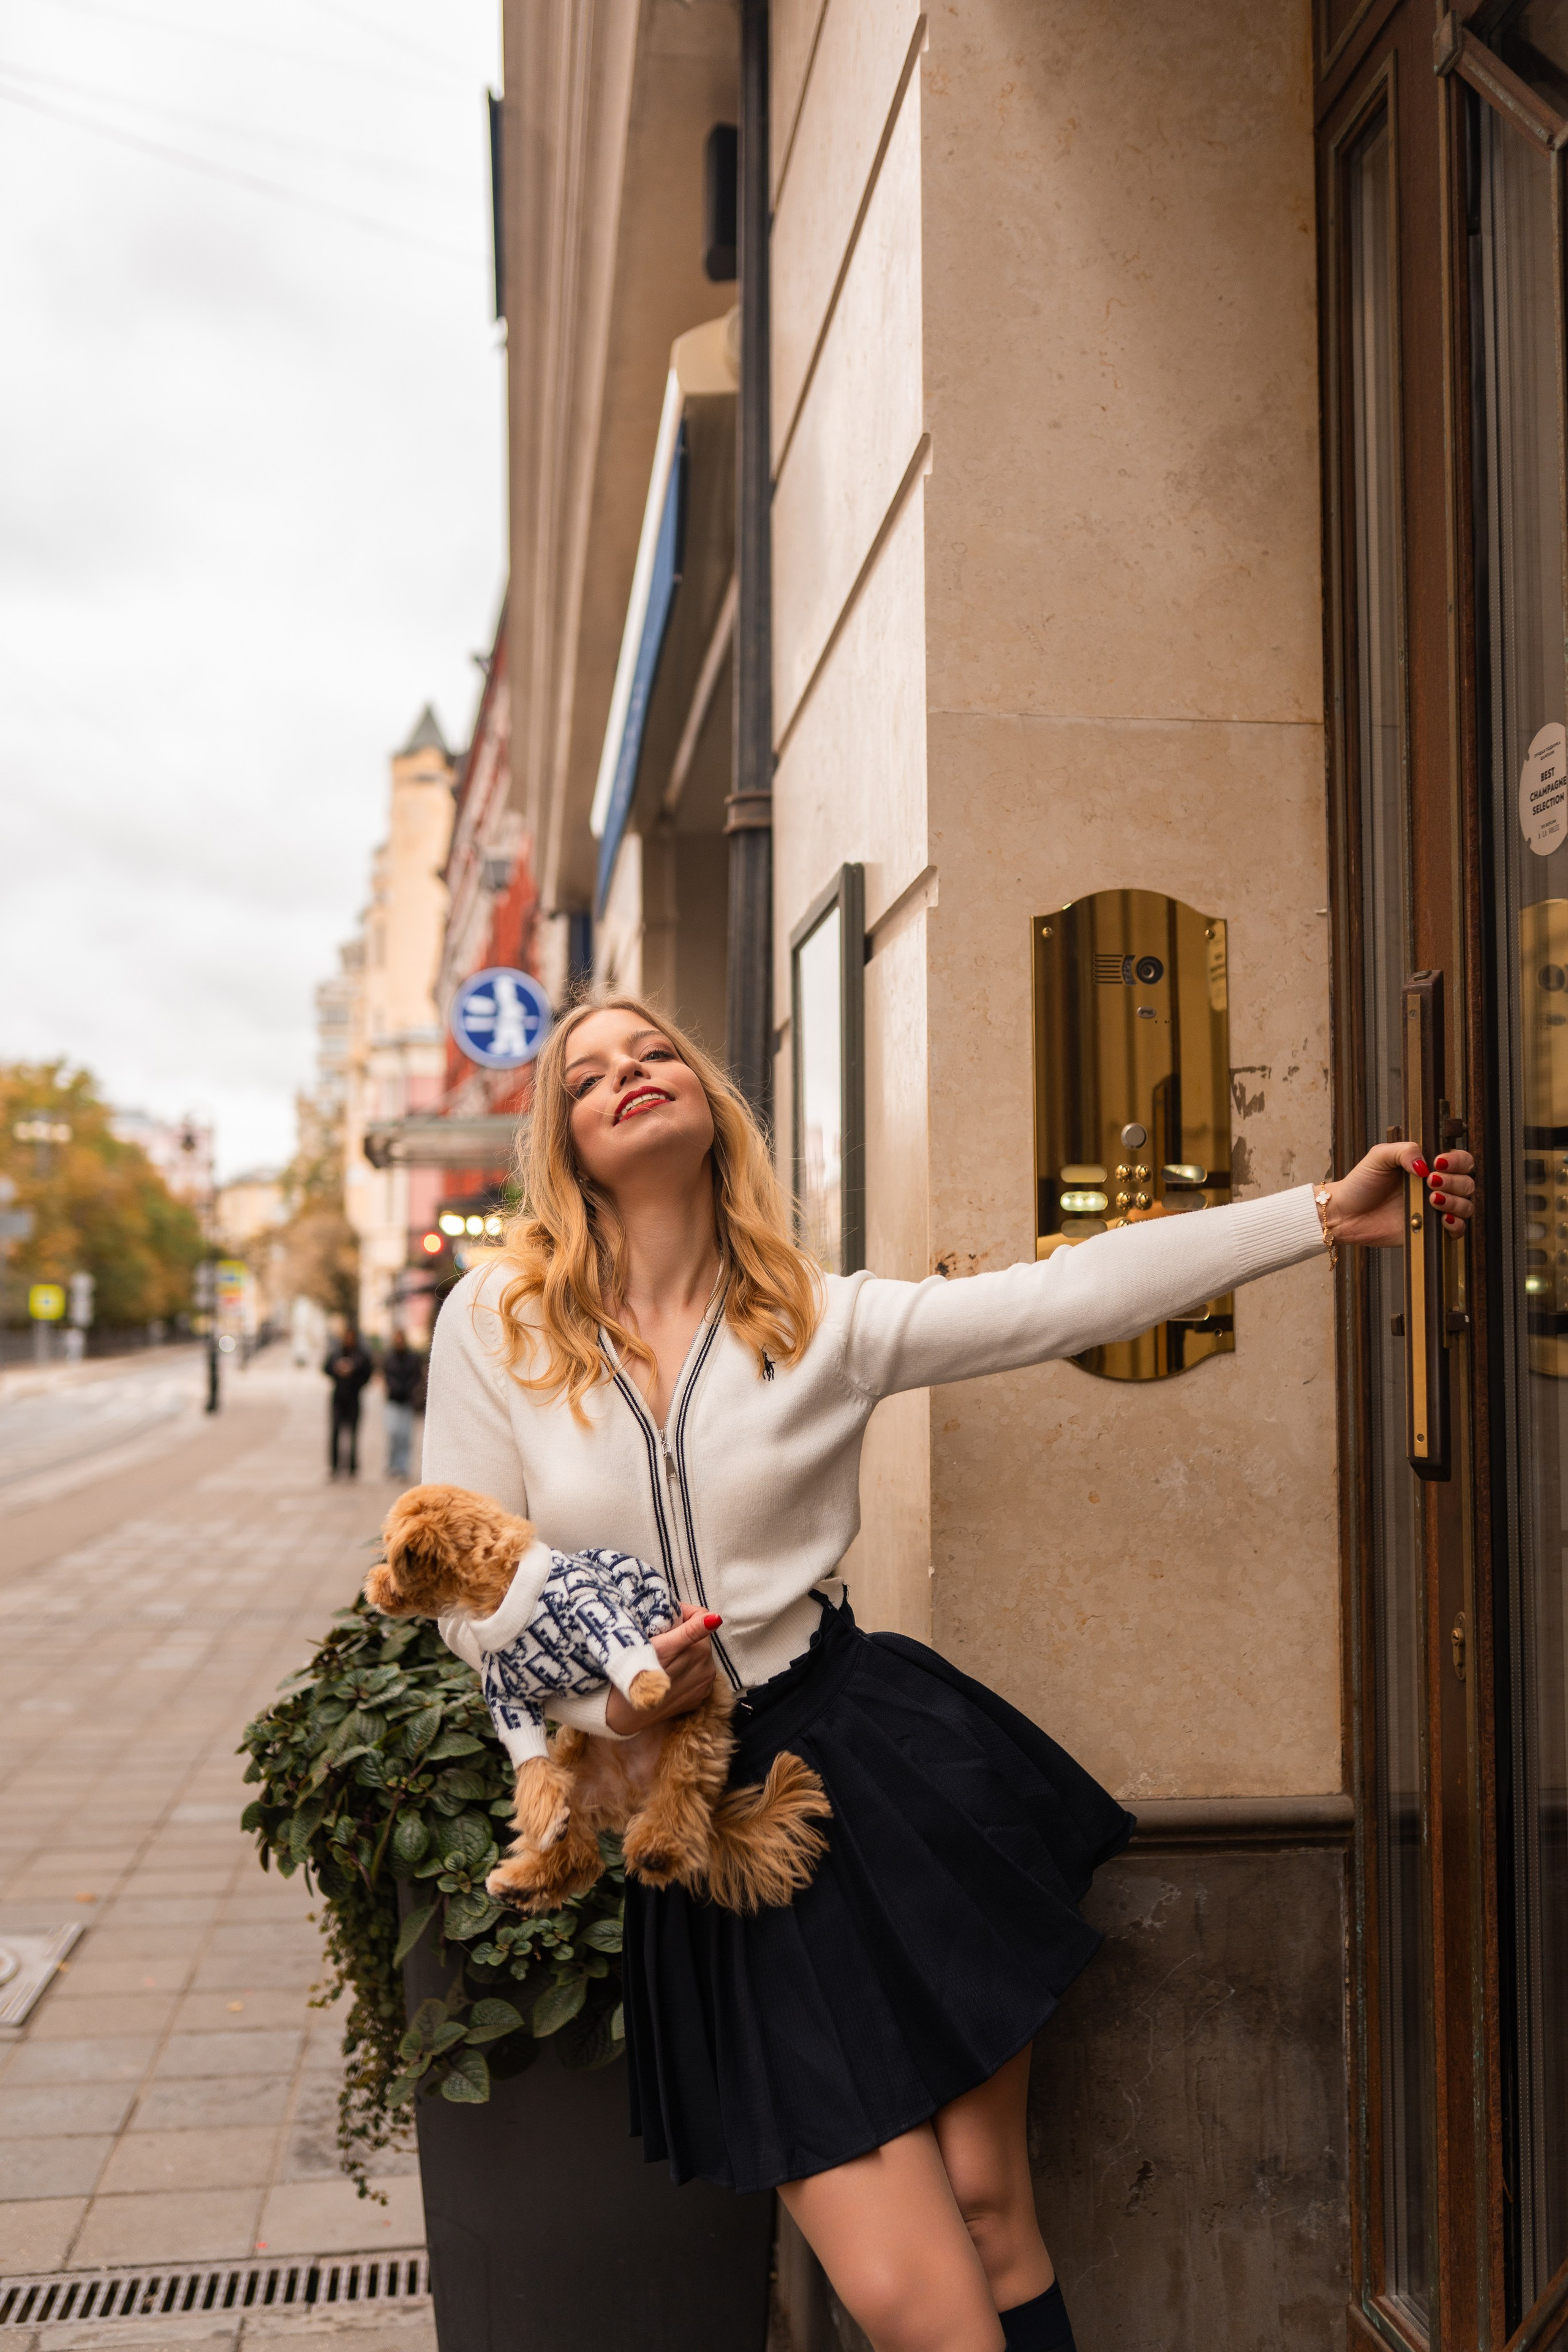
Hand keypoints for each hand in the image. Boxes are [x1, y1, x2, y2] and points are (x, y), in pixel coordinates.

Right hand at [604, 1605, 719, 1733]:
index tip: (667, 1618)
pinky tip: (669, 1676)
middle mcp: (708, 1667)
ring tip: (664, 1660)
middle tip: (660, 1640)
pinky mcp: (699, 1698)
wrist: (627, 1712)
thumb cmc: (638, 1672)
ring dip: (686, 1654)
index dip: (683, 1613)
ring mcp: (704, 1685)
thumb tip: (716, 1618)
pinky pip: (697, 1676)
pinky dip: (687, 1672)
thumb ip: (691, 1630)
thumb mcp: (660, 1645)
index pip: (701, 1617)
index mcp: (700, 1650)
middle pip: (699, 1639)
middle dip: (684, 1635)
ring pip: (699, 1657)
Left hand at [1323, 1141, 1475, 1247]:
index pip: (1461, 1160)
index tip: (1439, 1163)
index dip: (1457, 1161)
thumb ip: (1404, 1150)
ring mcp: (1435, 1209)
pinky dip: (1456, 1225)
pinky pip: (1457, 1230)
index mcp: (1428, 1167)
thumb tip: (1427, 1164)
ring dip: (1455, 1201)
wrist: (1346, 1213)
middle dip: (1454, 1181)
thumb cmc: (1361, 1183)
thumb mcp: (1379, 1157)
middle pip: (1467, 1183)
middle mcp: (1436, 1187)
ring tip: (1432, 1199)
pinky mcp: (1430, 1230)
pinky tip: (1442, 1220)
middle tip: (1430, 1183)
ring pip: (1466, 1205)